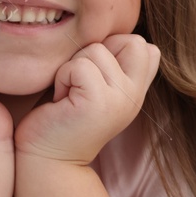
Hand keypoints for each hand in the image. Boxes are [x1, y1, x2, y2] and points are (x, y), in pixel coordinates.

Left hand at [14, 34, 161, 165]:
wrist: (49, 161)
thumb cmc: (63, 118)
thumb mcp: (98, 88)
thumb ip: (116, 65)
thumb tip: (124, 36)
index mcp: (138, 91)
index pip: (146, 47)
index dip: (115, 50)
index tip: (94, 77)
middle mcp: (136, 95)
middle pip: (132, 40)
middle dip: (98, 51)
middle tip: (81, 81)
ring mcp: (121, 99)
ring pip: (97, 50)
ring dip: (72, 68)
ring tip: (68, 94)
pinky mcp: (98, 102)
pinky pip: (78, 66)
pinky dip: (62, 77)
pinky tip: (61, 100)